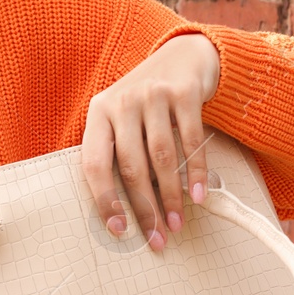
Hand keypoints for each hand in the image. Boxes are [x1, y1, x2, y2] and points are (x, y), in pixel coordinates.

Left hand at [80, 33, 219, 252]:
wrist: (184, 56)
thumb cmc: (147, 102)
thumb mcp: (122, 118)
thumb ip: (117, 152)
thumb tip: (122, 212)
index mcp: (98, 112)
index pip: (94, 163)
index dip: (105, 200)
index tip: (119, 230)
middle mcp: (121, 102)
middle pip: (130, 166)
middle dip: (144, 208)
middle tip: (157, 239)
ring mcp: (152, 95)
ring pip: (161, 157)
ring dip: (171, 197)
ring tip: (177, 224)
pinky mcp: (183, 92)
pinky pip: (191, 141)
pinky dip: (197, 172)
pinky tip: (199, 196)